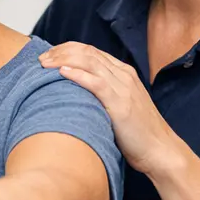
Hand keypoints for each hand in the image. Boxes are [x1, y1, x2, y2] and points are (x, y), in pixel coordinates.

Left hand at [39, 42, 180, 175]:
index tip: (47, 56)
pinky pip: (97, 83)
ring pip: (90, 62)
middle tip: (40, 58)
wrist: (159, 150)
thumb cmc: (136, 133)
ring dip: (63, 59)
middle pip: (87, 52)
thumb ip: (100, 94)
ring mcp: (123, 88)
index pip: (90, 51)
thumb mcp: (117, 106)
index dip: (66, 50)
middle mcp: (123, 75)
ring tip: (44, 63)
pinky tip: (62, 73)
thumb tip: (72, 93)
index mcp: (123, 73)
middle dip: (60, 51)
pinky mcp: (121, 103)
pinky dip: (78, 75)